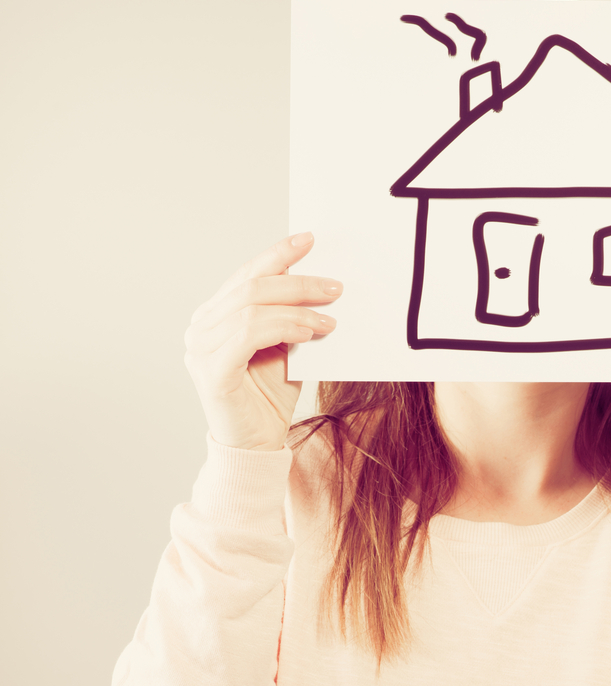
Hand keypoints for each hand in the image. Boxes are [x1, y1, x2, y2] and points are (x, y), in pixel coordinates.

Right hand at [183, 232, 340, 450]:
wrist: (257, 446)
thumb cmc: (270, 398)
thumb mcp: (285, 348)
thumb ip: (291, 319)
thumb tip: (321, 286)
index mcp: (215, 317)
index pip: (247, 275)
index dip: (277, 255)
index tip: (309, 239)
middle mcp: (201, 328)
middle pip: (252, 288)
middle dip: (298, 282)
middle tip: (335, 287)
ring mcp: (201, 349)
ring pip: (252, 308)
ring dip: (297, 308)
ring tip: (329, 318)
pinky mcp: (212, 371)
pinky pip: (249, 334)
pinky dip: (283, 327)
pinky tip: (308, 332)